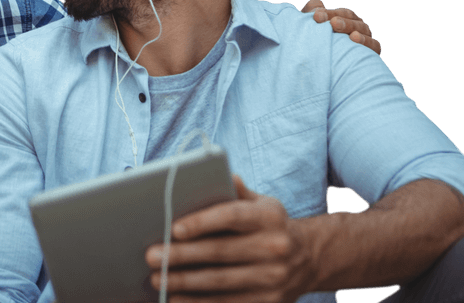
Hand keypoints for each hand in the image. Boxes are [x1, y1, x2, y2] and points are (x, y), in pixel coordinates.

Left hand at [145, 176, 316, 302]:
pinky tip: (177, 299)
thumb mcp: (264, 204)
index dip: (202, 222)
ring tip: (158, 279)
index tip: (174, 228)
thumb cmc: (272, 227)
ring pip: (220, 282)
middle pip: (220, 252)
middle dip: (182, 255)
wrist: (311, 259)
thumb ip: (239, 192)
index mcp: (269, 218)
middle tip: (152, 255)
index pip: (232, 216)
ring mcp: (273, 278)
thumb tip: (225, 174)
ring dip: (185, 282)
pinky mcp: (269, 302)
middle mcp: (274, 247)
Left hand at [302, 0, 381, 54]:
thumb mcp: (309, 32)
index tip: (316, 16)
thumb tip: (316, 4)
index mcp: (346, 22)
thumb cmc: (314, 50)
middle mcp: (357, 29)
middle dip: (340, 20)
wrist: (321, 76)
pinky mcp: (371, 55)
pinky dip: (366, 41)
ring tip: (339, 27)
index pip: (341, 14)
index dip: (330, 13)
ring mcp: (365, 42)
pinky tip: (354, 38)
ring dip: (351, 28)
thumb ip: (311, 16)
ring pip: (363, 30)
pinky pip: (373, 46)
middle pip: (352, 20)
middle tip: (330, 23)